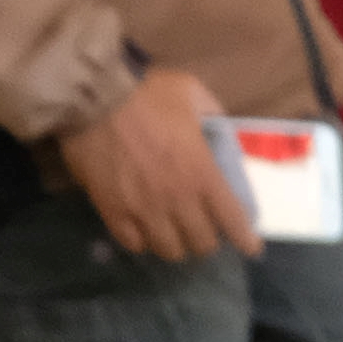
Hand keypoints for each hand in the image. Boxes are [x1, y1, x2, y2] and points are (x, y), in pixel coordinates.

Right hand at [57, 64, 262, 260]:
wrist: (92, 95)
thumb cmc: (144, 91)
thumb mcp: (190, 92)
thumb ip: (211, 112)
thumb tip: (219, 126)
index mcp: (203, 174)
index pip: (234, 221)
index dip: (245, 240)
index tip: (249, 247)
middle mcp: (179, 200)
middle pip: (202, 243)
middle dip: (205, 239)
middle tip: (200, 229)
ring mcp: (145, 209)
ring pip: (169, 250)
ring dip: (174, 244)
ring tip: (171, 233)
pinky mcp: (114, 211)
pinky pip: (133, 243)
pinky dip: (141, 241)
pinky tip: (141, 231)